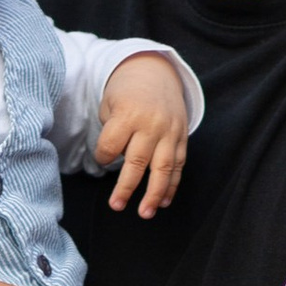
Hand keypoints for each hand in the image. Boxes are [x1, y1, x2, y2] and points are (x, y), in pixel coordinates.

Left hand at [95, 53, 191, 216]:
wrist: (157, 72)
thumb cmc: (127, 92)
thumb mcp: (110, 102)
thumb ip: (112, 131)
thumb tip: (117, 161)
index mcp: (128, 113)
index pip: (111, 146)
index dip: (103, 156)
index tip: (103, 157)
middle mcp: (151, 124)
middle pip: (137, 162)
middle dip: (125, 188)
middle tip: (116, 206)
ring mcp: (169, 132)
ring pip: (162, 169)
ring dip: (154, 194)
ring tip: (145, 213)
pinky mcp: (182, 138)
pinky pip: (178, 166)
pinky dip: (172, 186)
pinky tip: (163, 202)